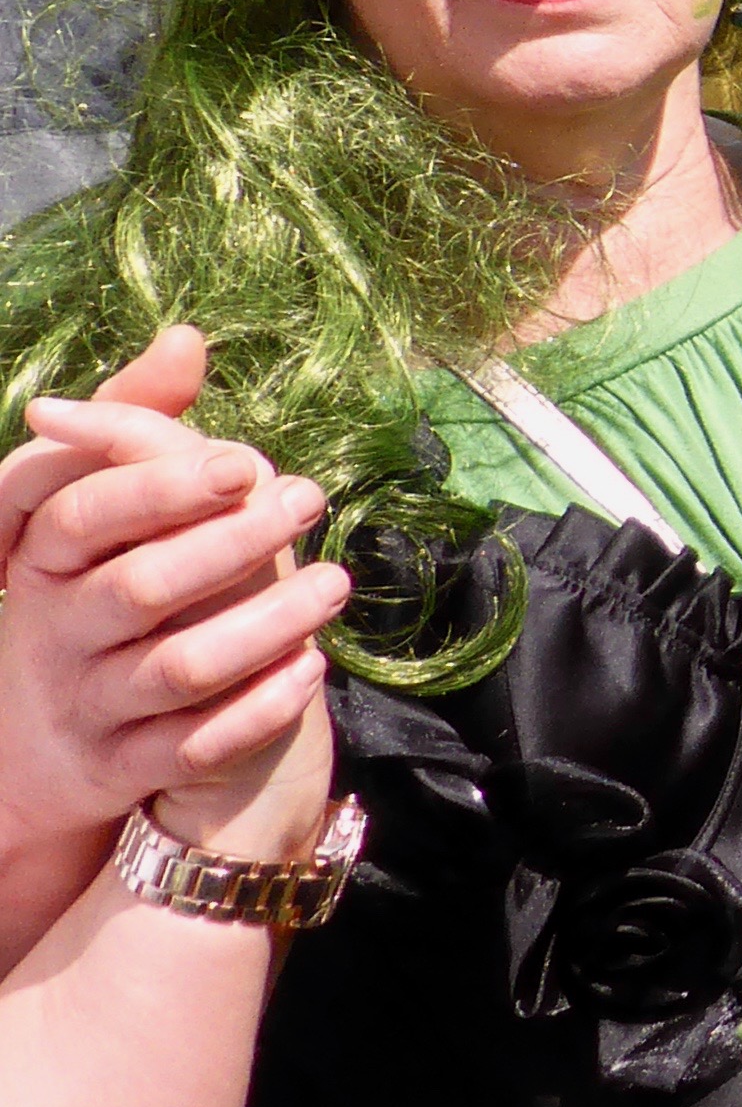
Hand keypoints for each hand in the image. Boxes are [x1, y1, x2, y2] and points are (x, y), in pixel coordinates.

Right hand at [0, 332, 345, 874]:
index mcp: (43, 560)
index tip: (245, 464)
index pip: (84, 514)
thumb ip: (140, 429)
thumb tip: (186, 337)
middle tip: (311, 503)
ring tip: (337, 583)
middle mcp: (56, 630)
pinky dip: (259, 709)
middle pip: (140, 588)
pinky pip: (196, 746)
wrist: (39, 747)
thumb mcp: (98, 515)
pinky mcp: (125, 769)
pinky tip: (315, 669)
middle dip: (231, 546)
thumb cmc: (90, 594)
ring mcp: (88, 704)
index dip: (162, 488)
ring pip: (179, 669)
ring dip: (265, 625)